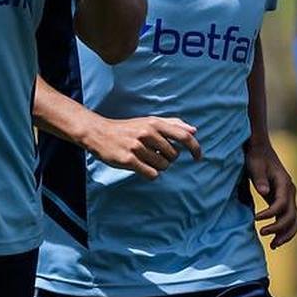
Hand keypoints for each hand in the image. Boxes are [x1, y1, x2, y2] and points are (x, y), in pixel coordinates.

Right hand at [82, 111, 200, 179]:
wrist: (98, 133)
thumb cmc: (126, 128)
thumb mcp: (148, 121)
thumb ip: (172, 124)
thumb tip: (194, 130)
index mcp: (154, 123)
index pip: (184, 136)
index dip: (195, 148)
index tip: (198, 157)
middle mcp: (147, 133)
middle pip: (173, 156)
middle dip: (167, 159)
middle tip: (153, 154)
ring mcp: (137, 147)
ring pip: (163, 166)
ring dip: (156, 166)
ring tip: (143, 159)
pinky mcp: (128, 160)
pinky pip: (152, 174)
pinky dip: (149, 173)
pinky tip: (140, 167)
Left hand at [246, 140, 296, 248]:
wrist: (260, 148)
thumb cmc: (256, 156)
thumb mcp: (254, 164)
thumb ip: (259, 178)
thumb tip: (264, 192)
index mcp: (284, 183)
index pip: (282, 204)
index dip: (270, 214)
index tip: (256, 219)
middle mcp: (290, 191)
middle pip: (292, 216)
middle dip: (279, 228)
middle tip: (263, 234)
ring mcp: (289, 196)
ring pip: (294, 220)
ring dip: (285, 234)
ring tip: (273, 245)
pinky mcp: (284, 200)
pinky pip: (290, 218)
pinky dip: (285, 229)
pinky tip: (275, 238)